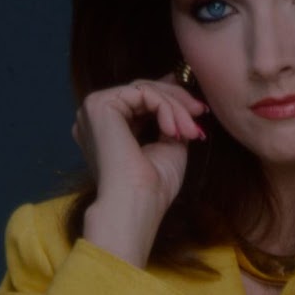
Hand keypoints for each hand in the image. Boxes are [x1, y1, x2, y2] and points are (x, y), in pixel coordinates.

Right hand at [74, 76, 207, 267]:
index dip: (170, 99)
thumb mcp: (169, 145)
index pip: (140, 100)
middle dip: (177, 101)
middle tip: (200, 113)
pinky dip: (164, 108)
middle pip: (143, 91)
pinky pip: (142, 93)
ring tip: (190, 132)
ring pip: (144, 90)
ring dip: (175, 108)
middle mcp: (95, 117)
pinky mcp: (99, 105)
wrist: (137, 205)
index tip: (198, 110)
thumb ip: (170, 119)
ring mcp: (94, 109)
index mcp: (107, 129)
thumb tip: (178, 92)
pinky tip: (173, 132)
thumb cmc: (152, 188)